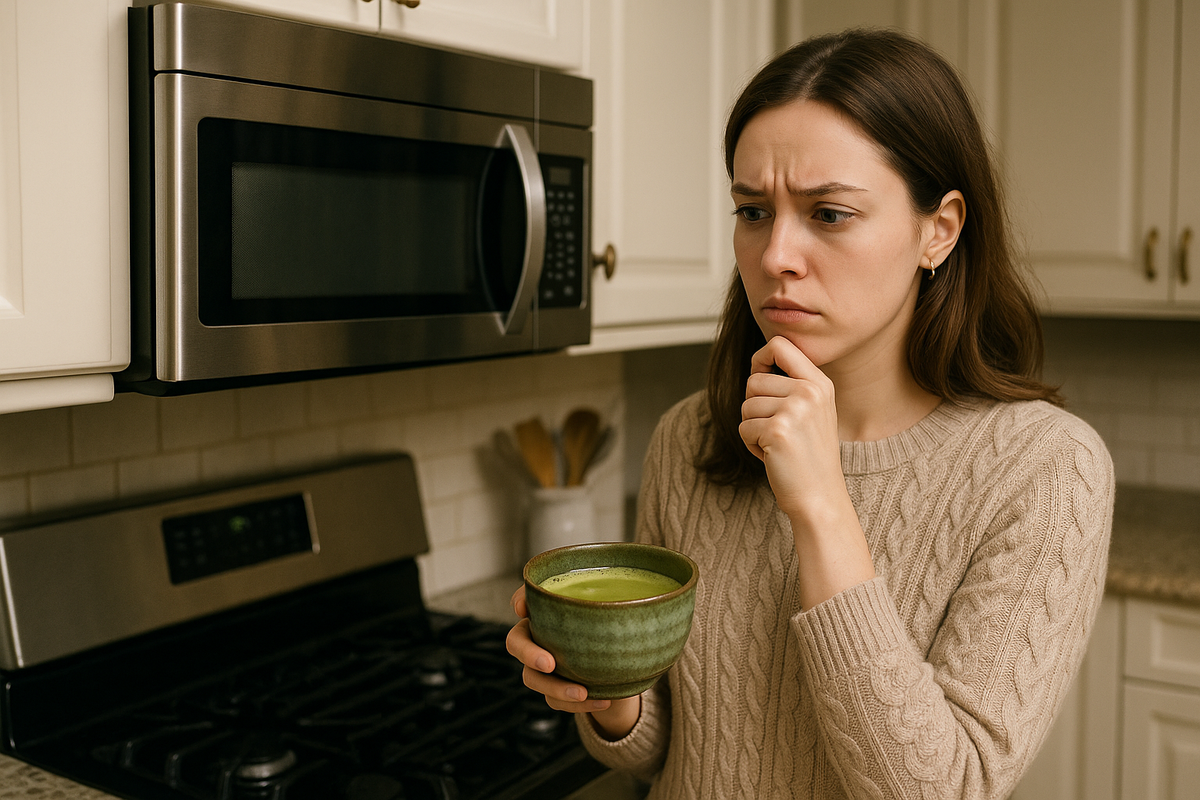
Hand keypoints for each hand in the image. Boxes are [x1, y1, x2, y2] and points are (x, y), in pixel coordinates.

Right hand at [506, 585, 640, 738]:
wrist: (629, 667)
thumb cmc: (624, 627)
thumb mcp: (631, 607)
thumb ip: (637, 595)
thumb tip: (673, 591)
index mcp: (552, 610)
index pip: (524, 597)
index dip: (519, 600)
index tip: (524, 606)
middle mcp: (540, 635)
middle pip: (516, 641)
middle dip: (528, 652)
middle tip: (549, 662)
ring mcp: (544, 666)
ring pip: (531, 679)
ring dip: (554, 687)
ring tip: (582, 693)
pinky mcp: (554, 691)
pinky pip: (555, 702)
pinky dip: (579, 706)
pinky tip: (604, 701)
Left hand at [739, 336, 843, 521]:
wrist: (820, 496)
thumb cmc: (809, 455)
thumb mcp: (812, 410)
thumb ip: (791, 385)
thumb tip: (756, 367)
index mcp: (820, 383)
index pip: (780, 345)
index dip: (760, 358)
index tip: (758, 376)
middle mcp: (810, 392)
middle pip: (754, 380)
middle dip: (754, 406)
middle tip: (776, 429)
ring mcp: (795, 411)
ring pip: (746, 406)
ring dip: (753, 428)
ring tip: (776, 444)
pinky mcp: (777, 431)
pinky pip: (743, 428)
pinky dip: (750, 445)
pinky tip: (772, 456)